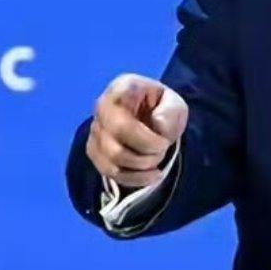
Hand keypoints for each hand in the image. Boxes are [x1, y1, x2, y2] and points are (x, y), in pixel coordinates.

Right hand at [86, 73, 188, 187]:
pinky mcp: (95, 151)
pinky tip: (153, 174)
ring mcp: (95, 131)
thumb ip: (170, 112)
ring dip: (141, 168)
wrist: (153, 114)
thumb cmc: (162, 106)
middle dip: (145, 158)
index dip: (144, 141)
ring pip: (112, 164)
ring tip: (157, 158)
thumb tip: (157, 126)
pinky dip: (135, 179)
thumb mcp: (175, 103)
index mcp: (121, 90)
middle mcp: (101, 109)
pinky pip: (110, 173)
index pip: (121, 125)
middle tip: (162, 150)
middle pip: (115, 149)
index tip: (164, 142)